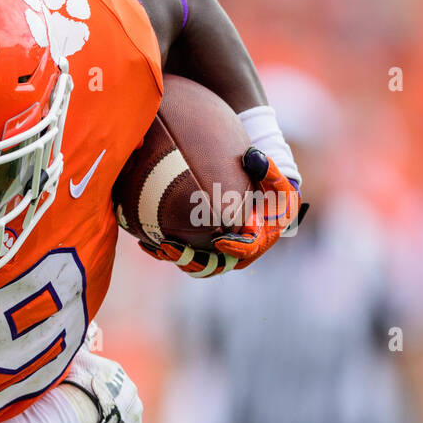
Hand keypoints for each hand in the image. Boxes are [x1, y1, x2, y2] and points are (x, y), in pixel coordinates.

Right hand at [63, 336, 143, 422]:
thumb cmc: (71, 380)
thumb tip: (80, 335)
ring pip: (130, 417)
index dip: (97, 389)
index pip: (109, 380)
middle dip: (110, 405)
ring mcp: (133, 410)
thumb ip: (78, 348)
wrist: (77, 403)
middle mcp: (129, 389)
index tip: (86, 396)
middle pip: (122, 398)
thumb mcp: (73, 357)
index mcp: (115, 371)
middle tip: (92, 413)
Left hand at [136, 148, 306, 276]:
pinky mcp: (207, 252)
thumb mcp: (277, 182)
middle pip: (213, 266)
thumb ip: (267, 170)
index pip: (245, 250)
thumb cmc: (276, 194)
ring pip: (196, 265)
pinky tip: (146, 242)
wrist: (270, 206)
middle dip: (189, 259)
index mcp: (258, 240)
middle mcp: (237, 254)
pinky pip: (186, 257)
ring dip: (175, 258)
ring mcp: (221, 255)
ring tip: (153, 246)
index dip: (233, 248)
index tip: (218, 241)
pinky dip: (168, 253)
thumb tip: (252, 156)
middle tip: (168, 247)